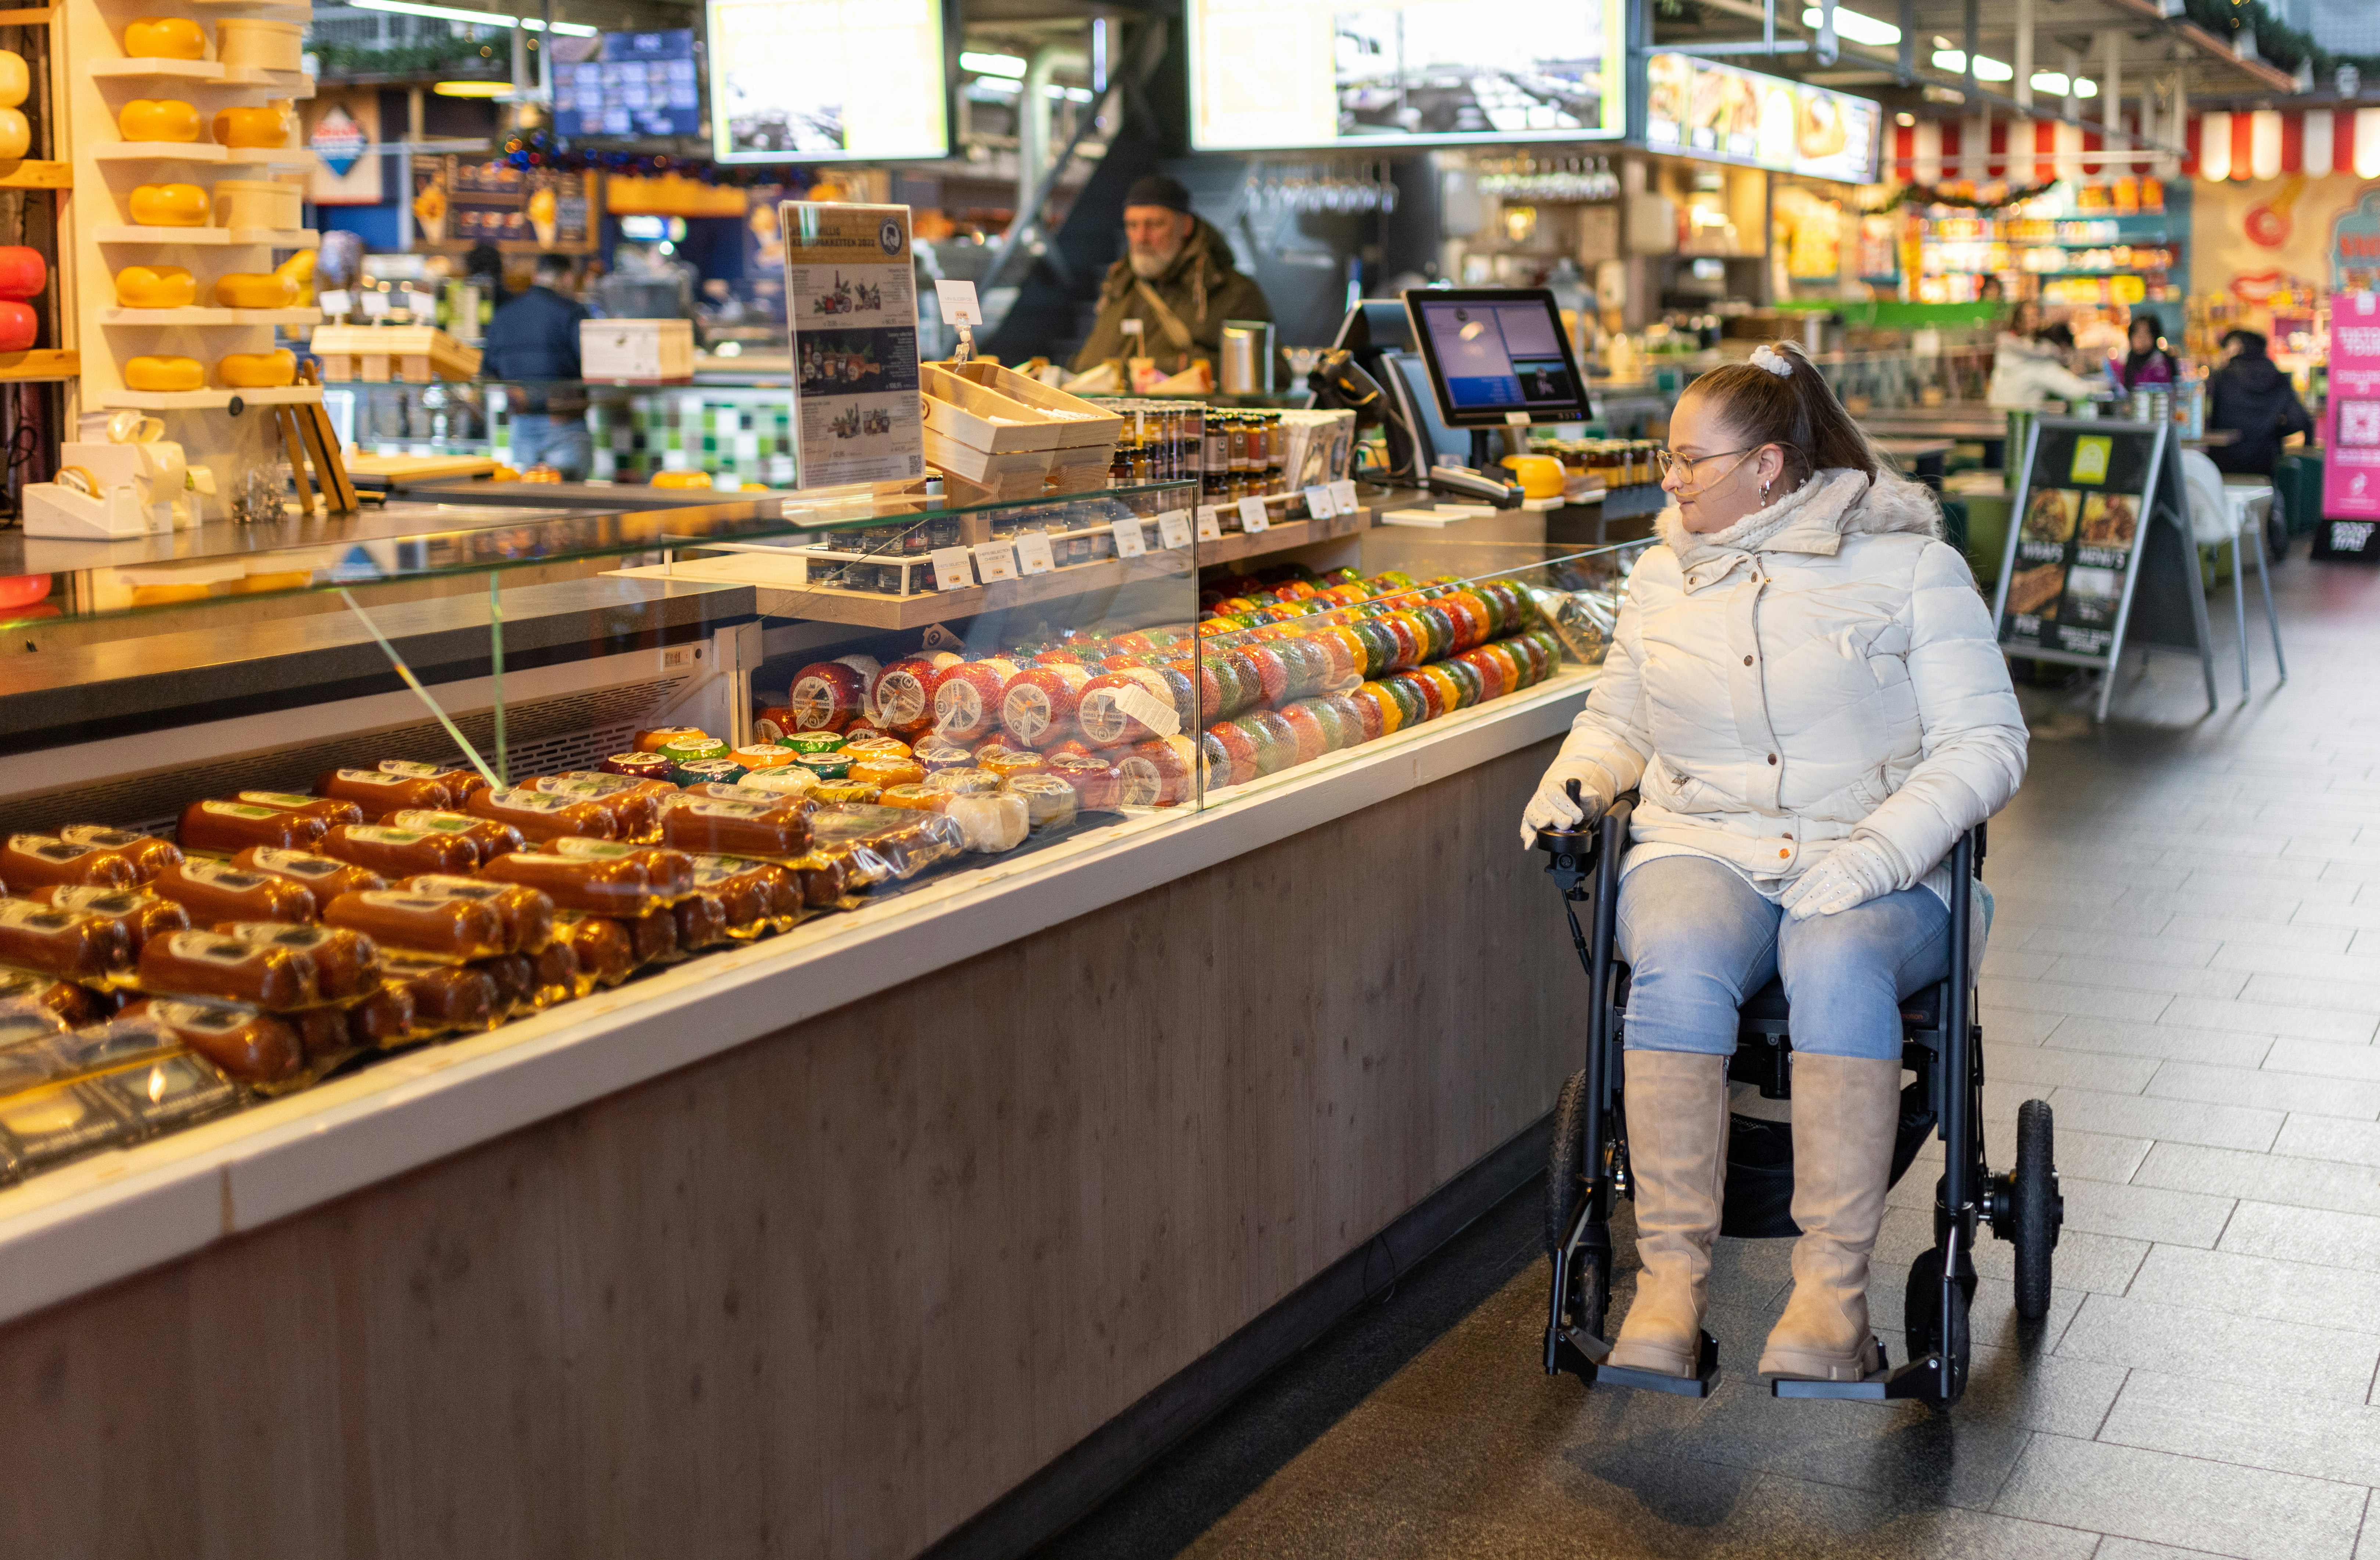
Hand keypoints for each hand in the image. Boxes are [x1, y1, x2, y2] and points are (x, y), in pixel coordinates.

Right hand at [1520, 760, 1608, 849]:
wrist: (1568, 805)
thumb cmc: (1575, 800)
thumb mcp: (1584, 796)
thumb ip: (1587, 794)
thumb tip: (1590, 794)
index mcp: (1551, 787)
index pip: (1555, 794)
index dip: (1566, 805)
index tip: (1578, 816)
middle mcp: (1539, 797)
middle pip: (1542, 804)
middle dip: (1555, 815)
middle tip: (1568, 823)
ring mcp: (1533, 809)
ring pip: (1531, 814)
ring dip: (1539, 822)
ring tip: (1546, 826)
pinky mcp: (1529, 822)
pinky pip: (1525, 827)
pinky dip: (1527, 835)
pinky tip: (1530, 843)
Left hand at [1779, 836, 1901, 919]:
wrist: (1884, 854)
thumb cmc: (1854, 860)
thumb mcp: (1835, 858)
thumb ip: (1822, 871)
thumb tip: (1801, 886)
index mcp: (1830, 863)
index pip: (1808, 879)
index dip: (1796, 891)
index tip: (1785, 902)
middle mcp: (1839, 871)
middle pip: (1816, 889)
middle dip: (1802, 901)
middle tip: (1792, 913)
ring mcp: (1852, 880)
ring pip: (1829, 895)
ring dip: (1813, 906)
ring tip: (1800, 915)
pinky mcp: (1865, 889)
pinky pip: (1850, 898)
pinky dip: (1837, 905)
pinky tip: (1825, 912)